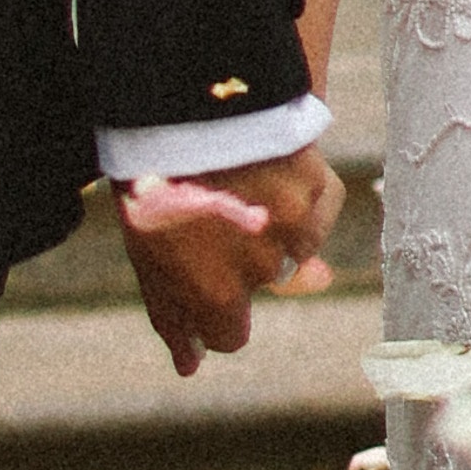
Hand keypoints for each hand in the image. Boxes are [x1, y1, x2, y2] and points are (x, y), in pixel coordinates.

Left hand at [114, 141, 342, 379]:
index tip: (200, 270)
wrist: (178, 101)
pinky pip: (321, 210)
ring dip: (273, 226)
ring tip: (238, 183)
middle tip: (213, 213)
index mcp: (215, 294)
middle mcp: (262, 271)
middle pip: (259, 286)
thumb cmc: (152, 182)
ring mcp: (295, 229)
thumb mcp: (149, 254)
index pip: (229, 335)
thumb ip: (172, 315)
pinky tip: (272, 172)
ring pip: (294, 252)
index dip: (212, 304)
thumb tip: (189, 368)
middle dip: (240, 258)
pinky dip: (305, 197)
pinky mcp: (319, 187)